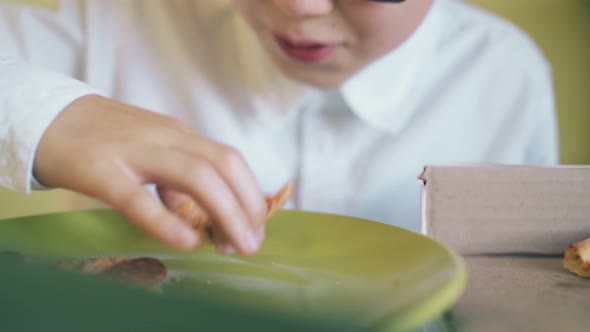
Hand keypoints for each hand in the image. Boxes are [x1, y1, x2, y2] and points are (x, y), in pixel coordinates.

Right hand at [34, 95, 266, 254]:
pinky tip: (186, 241)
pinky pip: (139, 199)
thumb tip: (202, 216)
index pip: (230, 160)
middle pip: (224, 165)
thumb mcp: (153, 150)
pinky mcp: (102, 171)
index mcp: (181, 135)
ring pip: (195, 176)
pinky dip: (167, 222)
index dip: (249, 195)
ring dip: (225, 213)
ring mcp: (135, 151)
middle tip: (251, 243)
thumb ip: (179, 178)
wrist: (50, 117)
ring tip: (233, 246)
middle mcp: (166, 138)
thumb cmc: (108, 140)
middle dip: (247, 206)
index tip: (254, 227)